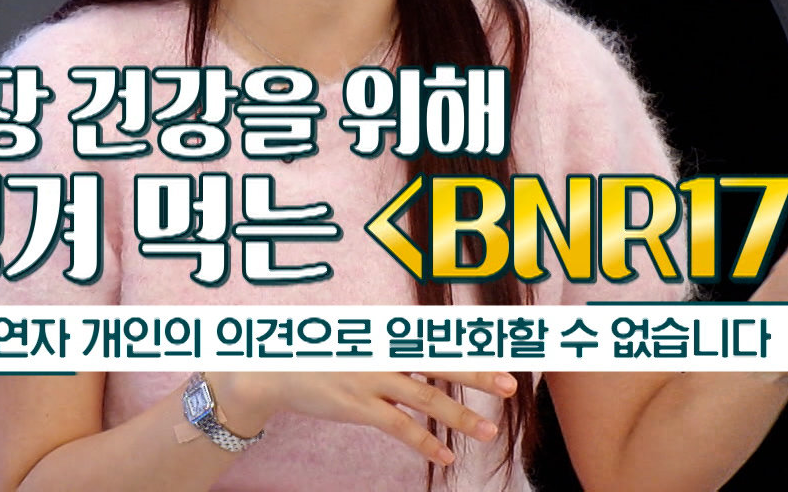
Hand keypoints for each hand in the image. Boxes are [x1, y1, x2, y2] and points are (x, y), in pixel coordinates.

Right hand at [204, 369, 516, 465]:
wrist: (276, 369)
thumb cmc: (324, 353)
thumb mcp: (362, 338)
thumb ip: (394, 345)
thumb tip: (427, 348)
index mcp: (389, 333)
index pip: (439, 338)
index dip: (471, 346)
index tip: (505, 351)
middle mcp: (385, 352)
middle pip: (441, 363)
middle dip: (478, 373)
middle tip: (512, 385)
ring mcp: (371, 380)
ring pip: (426, 398)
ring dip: (460, 415)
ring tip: (490, 431)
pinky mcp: (357, 406)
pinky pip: (399, 426)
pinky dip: (424, 442)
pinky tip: (446, 455)